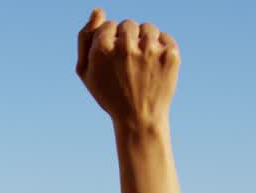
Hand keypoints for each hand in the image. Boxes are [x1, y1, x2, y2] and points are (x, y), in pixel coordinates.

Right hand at [76, 9, 178, 130]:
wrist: (139, 118)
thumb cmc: (109, 94)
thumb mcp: (86, 71)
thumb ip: (85, 38)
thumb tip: (97, 10)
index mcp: (102, 49)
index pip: (108, 25)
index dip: (109, 43)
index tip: (112, 62)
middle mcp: (126, 46)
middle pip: (127, 24)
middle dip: (126, 39)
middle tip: (126, 64)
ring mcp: (150, 50)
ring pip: (147, 27)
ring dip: (143, 41)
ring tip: (141, 63)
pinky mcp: (170, 54)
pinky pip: (164, 36)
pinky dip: (160, 48)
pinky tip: (153, 66)